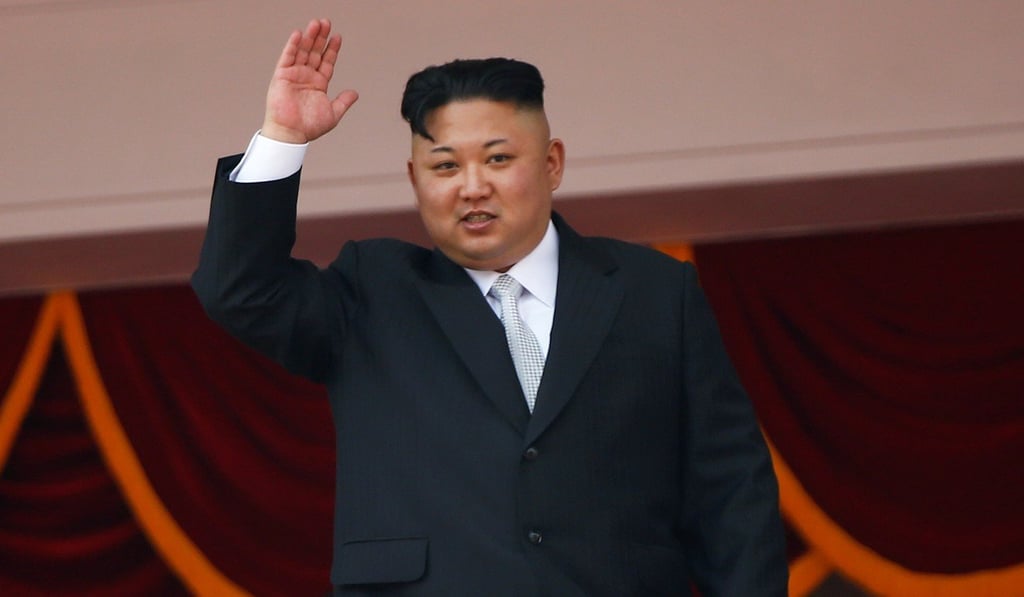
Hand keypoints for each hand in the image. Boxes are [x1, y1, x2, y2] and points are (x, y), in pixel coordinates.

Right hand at [261, 18, 358, 143]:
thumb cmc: (309, 127)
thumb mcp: (333, 114)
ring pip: (302, 51)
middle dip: (321, 38)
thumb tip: (355, 93)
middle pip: (315, 52)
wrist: (292, 134)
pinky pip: (287, 57)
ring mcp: (294, 75)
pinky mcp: (282, 76)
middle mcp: (306, 77)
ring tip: (316, 24)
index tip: (338, 37)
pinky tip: (298, 34)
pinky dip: (292, 45)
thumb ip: (343, 101)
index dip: (332, 49)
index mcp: (318, 84)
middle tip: (326, 23)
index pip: (327, 62)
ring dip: (309, 37)